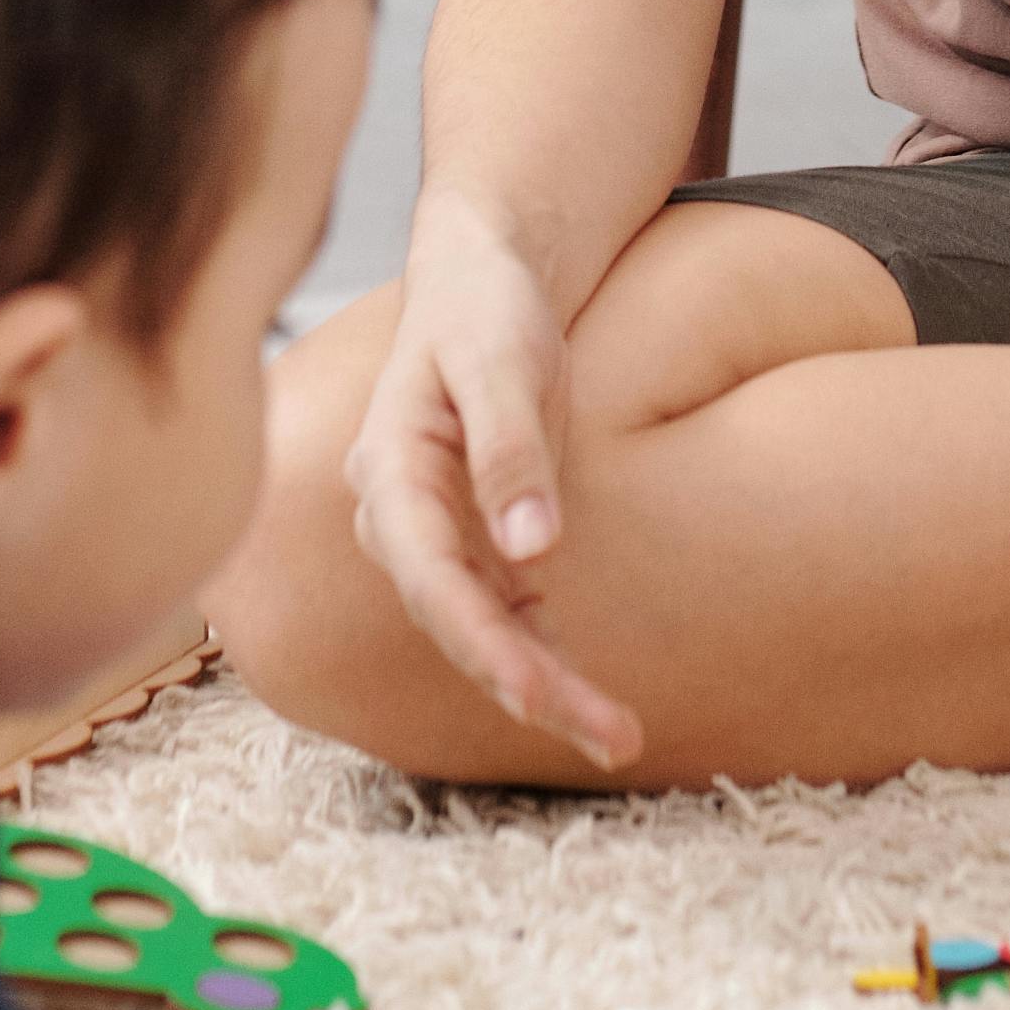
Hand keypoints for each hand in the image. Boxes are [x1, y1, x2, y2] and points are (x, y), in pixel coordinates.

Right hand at [339, 198, 643, 771]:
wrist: (483, 272)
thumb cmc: (485, 302)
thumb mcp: (501, 357)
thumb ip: (511, 448)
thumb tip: (530, 547)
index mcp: (389, 473)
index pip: (428, 577)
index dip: (481, 642)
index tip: (536, 693)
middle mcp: (400, 519)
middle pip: (457, 622)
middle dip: (528, 685)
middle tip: (612, 736)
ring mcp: (438, 535)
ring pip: (484, 631)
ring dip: (545, 687)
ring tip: (620, 736)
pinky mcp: (477, 538)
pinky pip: (508, 613)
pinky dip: (547, 655)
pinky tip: (595, 698)